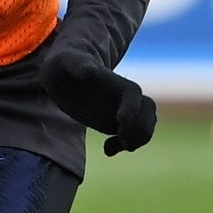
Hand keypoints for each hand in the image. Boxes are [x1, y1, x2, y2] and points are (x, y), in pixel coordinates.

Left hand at [42, 50, 157, 155]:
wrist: (65, 72)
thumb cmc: (65, 63)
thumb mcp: (67, 62)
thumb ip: (77, 65)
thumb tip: (87, 71)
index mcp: (114, 82)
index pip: (133, 93)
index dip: (131, 109)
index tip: (119, 124)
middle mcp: (123, 96)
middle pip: (148, 111)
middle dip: (140, 128)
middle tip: (120, 139)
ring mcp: (122, 109)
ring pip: (146, 125)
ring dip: (136, 140)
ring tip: (109, 147)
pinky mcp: (117, 121)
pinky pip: (134, 136)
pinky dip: (126, 145)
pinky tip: (107, 150)